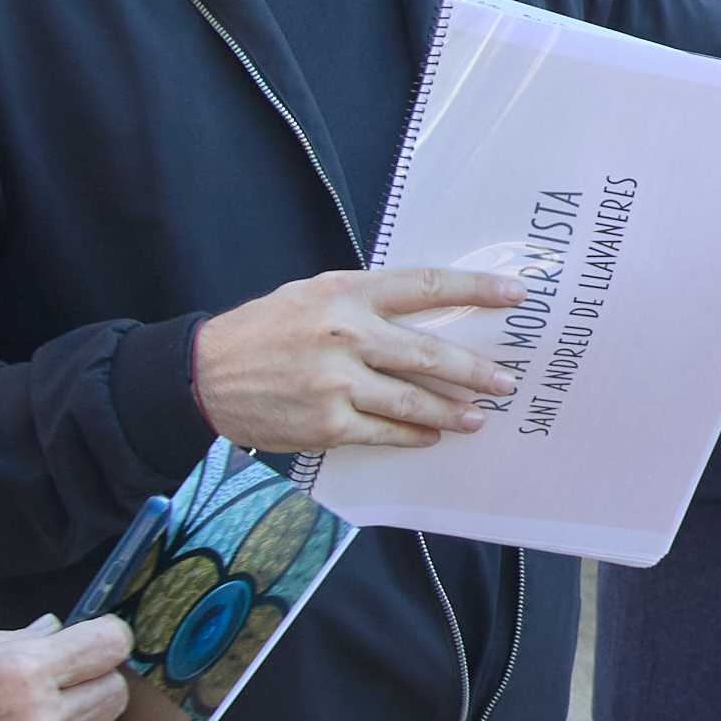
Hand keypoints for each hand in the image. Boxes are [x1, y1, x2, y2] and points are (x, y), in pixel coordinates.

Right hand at [191, 264, 522, 453]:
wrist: (204, 375)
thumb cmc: (265, 330)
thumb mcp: (313, 294)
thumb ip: (366, 301)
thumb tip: (430, 314)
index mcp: (345, 293)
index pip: (425, 286)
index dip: (475, 289)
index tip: (516, 294)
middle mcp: (345, 334)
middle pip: (429, 352)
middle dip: (475, 369)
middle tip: (506, 379)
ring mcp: (336, 383)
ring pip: (413, 400)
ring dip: (452, 410)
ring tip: (479, 415)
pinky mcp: (327, 424)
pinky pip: (385, 432)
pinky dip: (414, 435)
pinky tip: (433, 435)